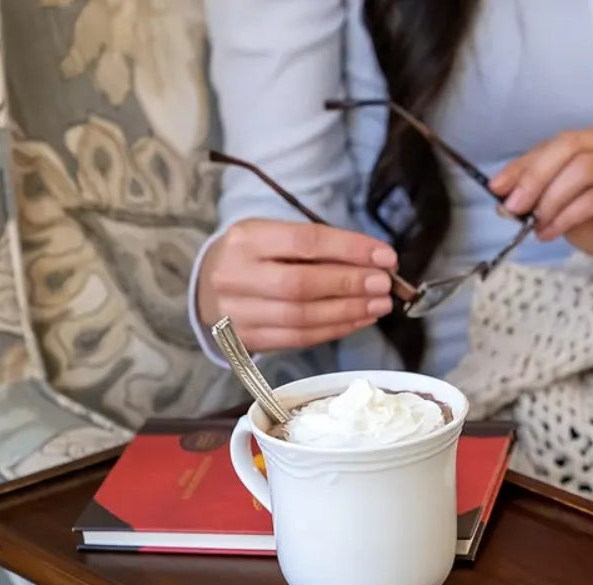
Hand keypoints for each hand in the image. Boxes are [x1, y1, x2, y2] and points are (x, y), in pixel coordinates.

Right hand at [197, 219, 398, 352]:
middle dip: (350, 285)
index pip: (305, 241)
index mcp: (246, 238)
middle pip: (302, 285)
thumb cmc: (254, 257)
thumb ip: (318, 247)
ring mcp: (237, 313)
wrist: (207, 287)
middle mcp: (236, 275)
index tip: (385, 256)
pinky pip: (298, 338)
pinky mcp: (246, 340)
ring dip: (347, 312)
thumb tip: (374, 262)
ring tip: (378, 306)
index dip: (349, 250)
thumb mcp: (275, 236)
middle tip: (384, 285)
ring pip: (302, 317)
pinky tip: (358, 320)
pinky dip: (333, 330)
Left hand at [489, 127, 592, 273]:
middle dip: (534, 176)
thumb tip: (504, 203)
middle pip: (570, 146)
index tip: (496, 187)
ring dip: (551, 197)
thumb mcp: (566, 211)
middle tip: (513, 207)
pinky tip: (551, 232)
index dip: (523, 164)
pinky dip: (567, 215)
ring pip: (583, 168)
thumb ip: (541, 201)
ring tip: (536, 224)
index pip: (555, 143)